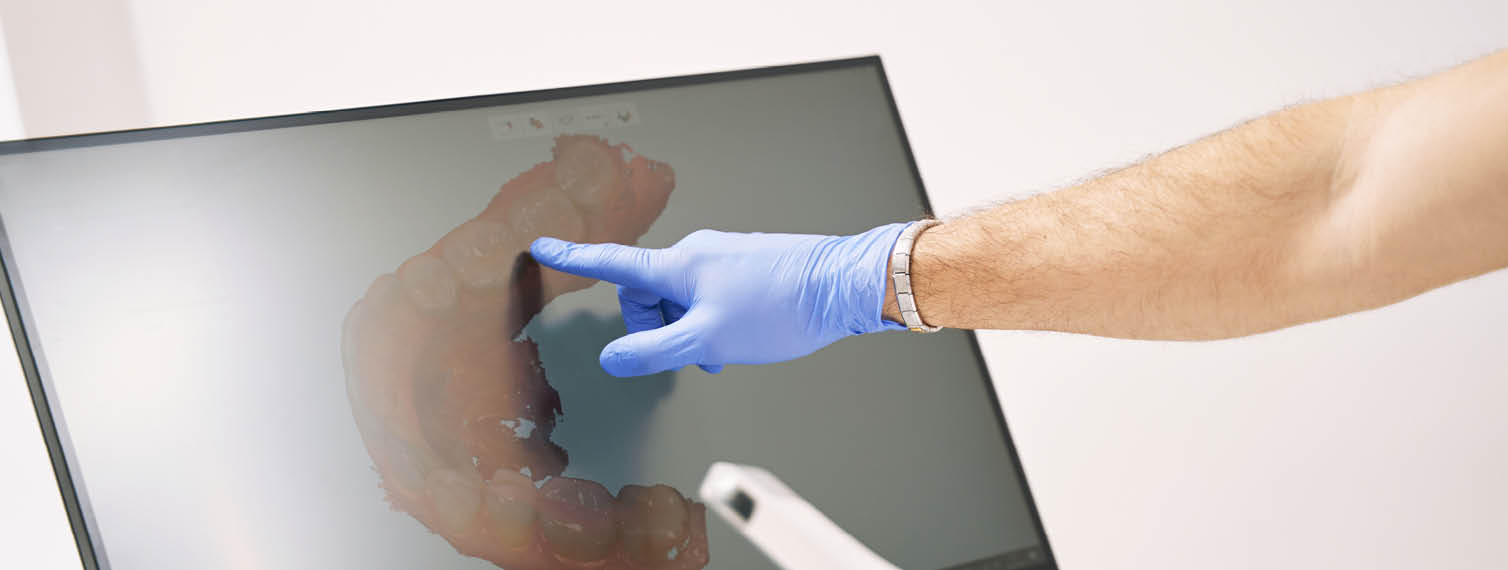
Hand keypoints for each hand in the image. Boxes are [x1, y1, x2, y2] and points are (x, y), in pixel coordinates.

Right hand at [529, 223, 908, 376]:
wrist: (843, 284)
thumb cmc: (782, 307)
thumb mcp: (708, 341)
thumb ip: (655, 352)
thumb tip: (613, 358)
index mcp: (679, 264)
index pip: (612, 261)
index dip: (573, 257)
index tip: (542, 246)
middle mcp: (698, 252)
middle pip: (647, 290)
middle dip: (655, 326)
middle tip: (686, 355)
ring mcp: (724, 256)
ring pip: (682, 296)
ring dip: (688, 328)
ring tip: (721, 353)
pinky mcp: (747, 264)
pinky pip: (709, 293)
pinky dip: (711, 320)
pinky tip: (737, 340)